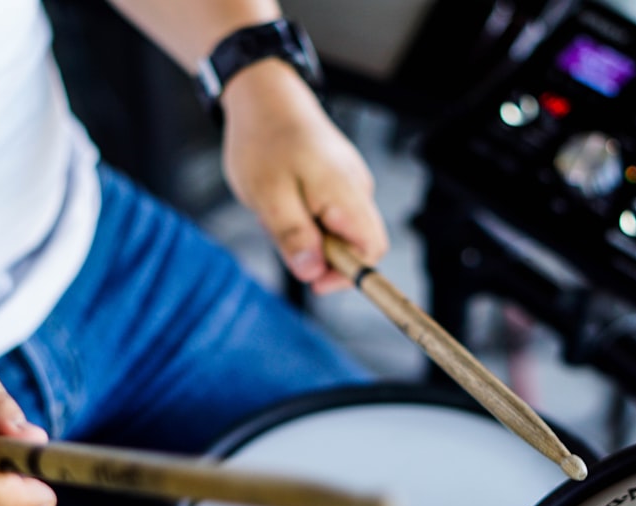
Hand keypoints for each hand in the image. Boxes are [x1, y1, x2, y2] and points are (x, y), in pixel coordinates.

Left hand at [220, 59, 388, 293]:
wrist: (264, 95)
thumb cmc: (263, 140)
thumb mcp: (269, 196)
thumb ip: (293, 236)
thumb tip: (312, 273)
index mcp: (346, 194)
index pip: (371, 251)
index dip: (348, 275)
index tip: (313, 280)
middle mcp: (357, 189)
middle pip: (356, 245)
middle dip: (321, 254)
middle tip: (282, 234)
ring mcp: (349, 183)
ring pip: (337, 231)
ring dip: (308, 235)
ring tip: (277, 209)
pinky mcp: (337, 180)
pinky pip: (328, 214)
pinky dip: (305, 217)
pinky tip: (282, 198)